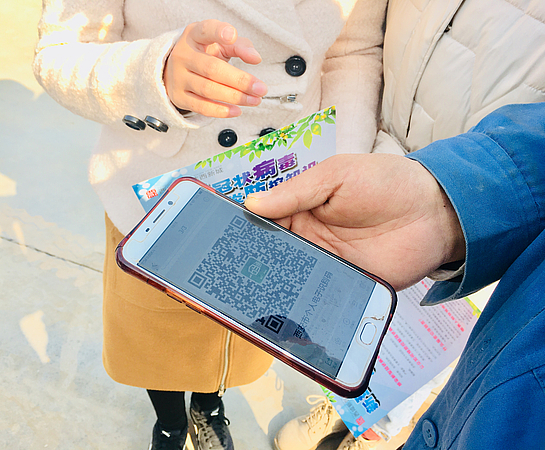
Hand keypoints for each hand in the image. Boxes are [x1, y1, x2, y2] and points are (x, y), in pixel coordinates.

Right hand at [164, 20, 267, 117]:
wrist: (176, 70)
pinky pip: (201, 107)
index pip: (205, 30)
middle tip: (261, 89)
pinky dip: (221, 111)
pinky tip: (237, 111)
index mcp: (193, 35)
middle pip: (212, 68)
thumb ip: (240, 46)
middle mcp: (183, 55)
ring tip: (255, 100)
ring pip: (208, 89)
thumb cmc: (205, 54)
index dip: (218, 32)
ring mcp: (178, 77)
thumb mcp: (220, 44)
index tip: (232, 36)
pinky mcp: (179, 97)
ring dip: (235, 97)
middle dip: (240, 80)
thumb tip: (256, 59)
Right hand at [244, 154, 465, 290]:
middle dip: (251, 263)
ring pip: (289, 278)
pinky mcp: (345, 286)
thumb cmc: (386, 182)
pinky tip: (285, 308)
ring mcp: (326, 265)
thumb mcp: (335, 176)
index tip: (218, 238)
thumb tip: (251, 204)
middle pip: (271, 254)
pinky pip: (318, 295)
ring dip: (273, 284)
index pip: (263, 221)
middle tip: (226, 274)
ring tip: (247, 295)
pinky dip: (302, 301)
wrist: (435, 211)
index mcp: (301, 210)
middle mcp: (308, 240)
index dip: (242, 229)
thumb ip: (295, 191)